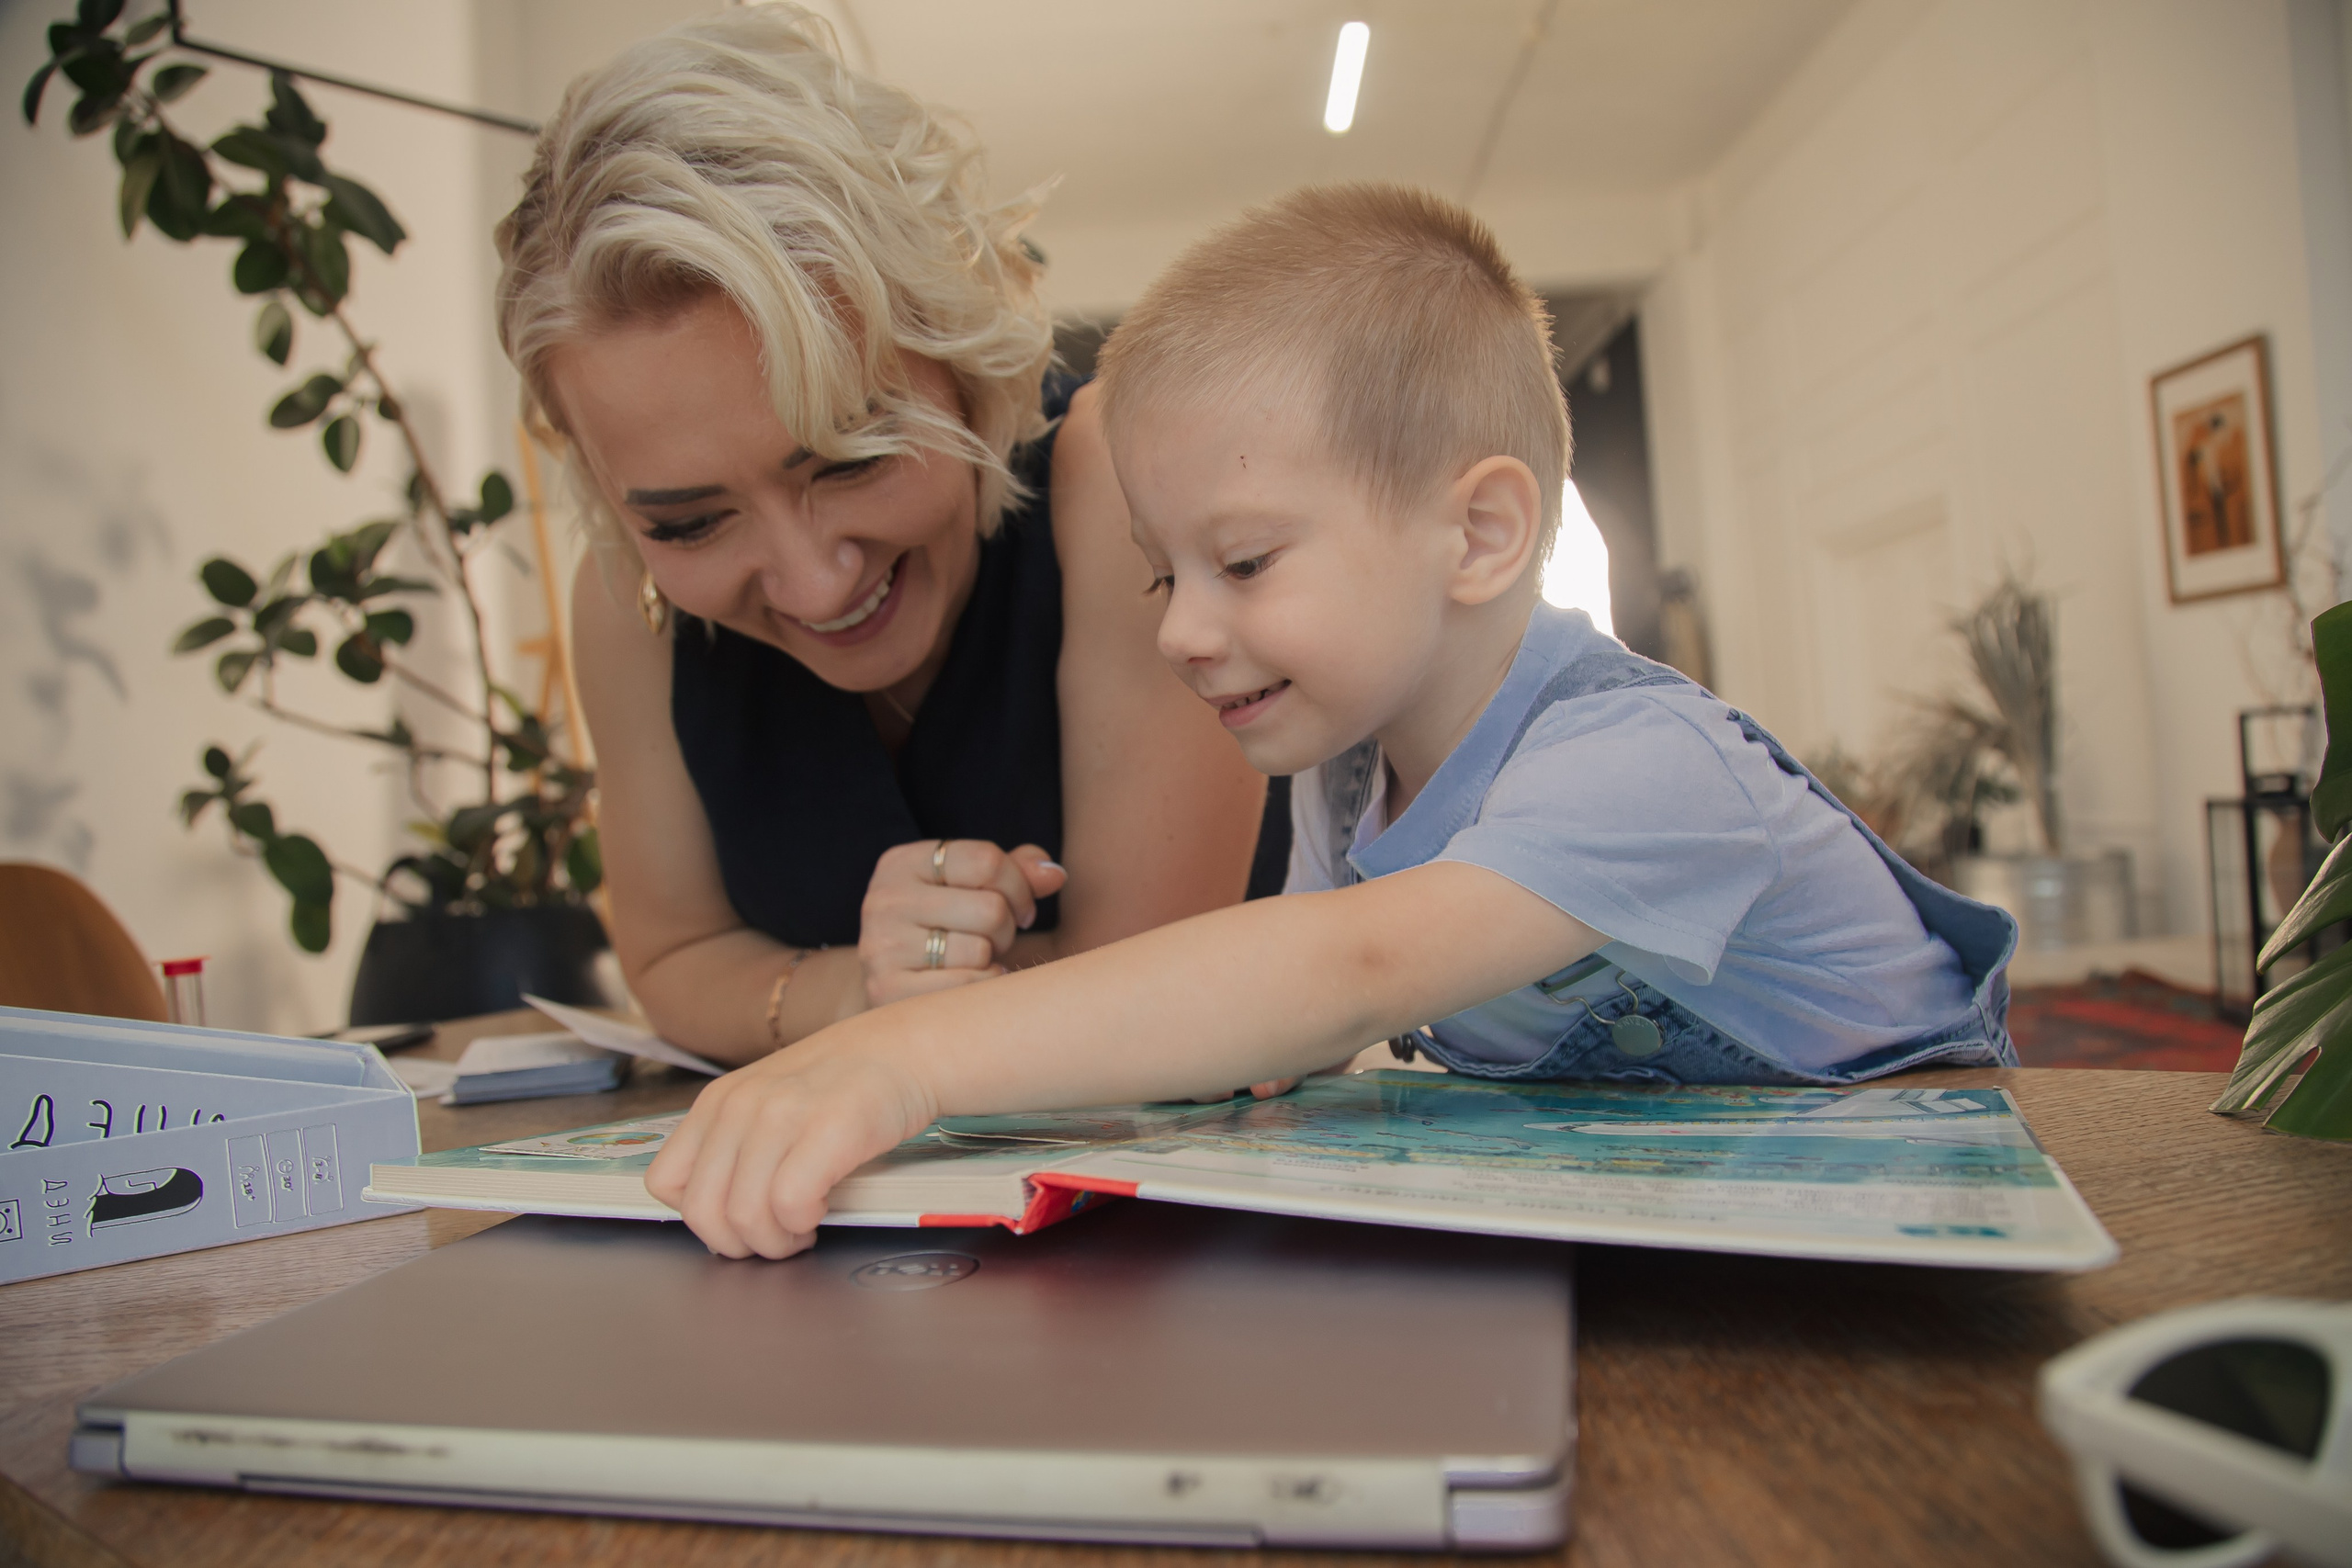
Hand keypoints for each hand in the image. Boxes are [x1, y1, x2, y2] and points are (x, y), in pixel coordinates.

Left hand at [645, 1034, 933, 1258]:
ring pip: (745, 1217)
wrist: (907, 1049)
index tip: (738, 1219)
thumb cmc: (844, 1084)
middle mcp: (740, 1106)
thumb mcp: (768, 1101)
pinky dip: (804, 1223)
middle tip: (775, 1238)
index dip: (701, 1216)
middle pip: (703, 1212)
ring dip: (776, 1241)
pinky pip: (790, 1205)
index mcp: (717, 1101)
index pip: (665, 1182)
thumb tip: (721, 1219)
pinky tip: (823, 1208)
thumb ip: (736, 1146)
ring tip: (802, 1229)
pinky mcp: (827, 1131)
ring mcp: (781, 1116)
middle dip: (739, 1243)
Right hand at [858, 840, 1066, 1006]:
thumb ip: (1014, 872)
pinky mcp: (887, 990)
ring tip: (975, 961)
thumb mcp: (971, 888)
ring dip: (992, 960)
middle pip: (990, 909)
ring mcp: (881, 946)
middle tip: (996, 941)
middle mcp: (884, 900)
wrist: (891, 984)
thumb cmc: (943, 929)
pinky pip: (967, 987)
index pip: (986, 861)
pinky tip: (969, 986)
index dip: (1020, 887)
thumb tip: (1055, 874)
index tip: (1022, 909)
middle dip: (1008, 929)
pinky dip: (981, 988)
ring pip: (980, 950)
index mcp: (903, 863)